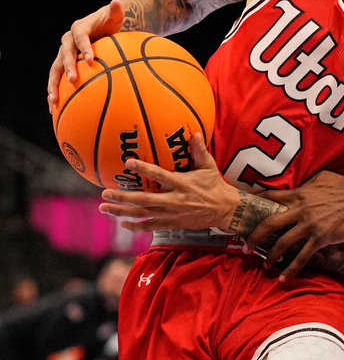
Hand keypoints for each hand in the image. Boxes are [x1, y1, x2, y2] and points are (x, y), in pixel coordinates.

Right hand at [48, 0, 125, 111]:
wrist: (102, 29)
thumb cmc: (111, 24)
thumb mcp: (115, 17)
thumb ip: (116, 11)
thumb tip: (118, 1)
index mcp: (79, 29)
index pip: (79, 37)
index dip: (83, 47)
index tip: (90, 59)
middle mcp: (68, 42)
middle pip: (64, 55)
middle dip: (67, 67)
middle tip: (73, 80)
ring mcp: (64, 55)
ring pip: (55, 70)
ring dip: (53, 85)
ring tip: (54, 101)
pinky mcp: (65, 65)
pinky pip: (58, 79)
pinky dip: (57, 92)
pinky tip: (55, 109)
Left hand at [98, 135, 238, 232]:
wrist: (224, 209)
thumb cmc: (215, 185)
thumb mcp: (208, 166)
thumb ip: (199, 151)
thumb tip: (195, 133)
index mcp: (181, 184)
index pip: (159, 175)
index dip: (144, 169)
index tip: (128, 162)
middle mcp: (173, 200)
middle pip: (143, 199)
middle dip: (122, 197)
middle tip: (104, 193)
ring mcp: (171, 214)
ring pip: (142, 214)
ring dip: (121, 211)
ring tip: (104, 207)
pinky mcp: (171, 223)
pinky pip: (149, 226)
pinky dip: (135, 225)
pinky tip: (122, 223)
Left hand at [245, 171, 343, 282]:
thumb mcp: (324, 178)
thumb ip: (308, 184)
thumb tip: (302, 187)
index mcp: (300, 194)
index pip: (271, 197)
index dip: (255, 203)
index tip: (244, 211)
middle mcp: (300, 210)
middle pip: (269, 223)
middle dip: (254, 236)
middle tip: (245, 247)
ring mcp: (310, 225)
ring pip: (282, 242)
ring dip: (270, 255)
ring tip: (264, 264)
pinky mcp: (321, 238)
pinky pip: (302, 256)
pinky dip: (291, 269)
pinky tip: (283, 279)